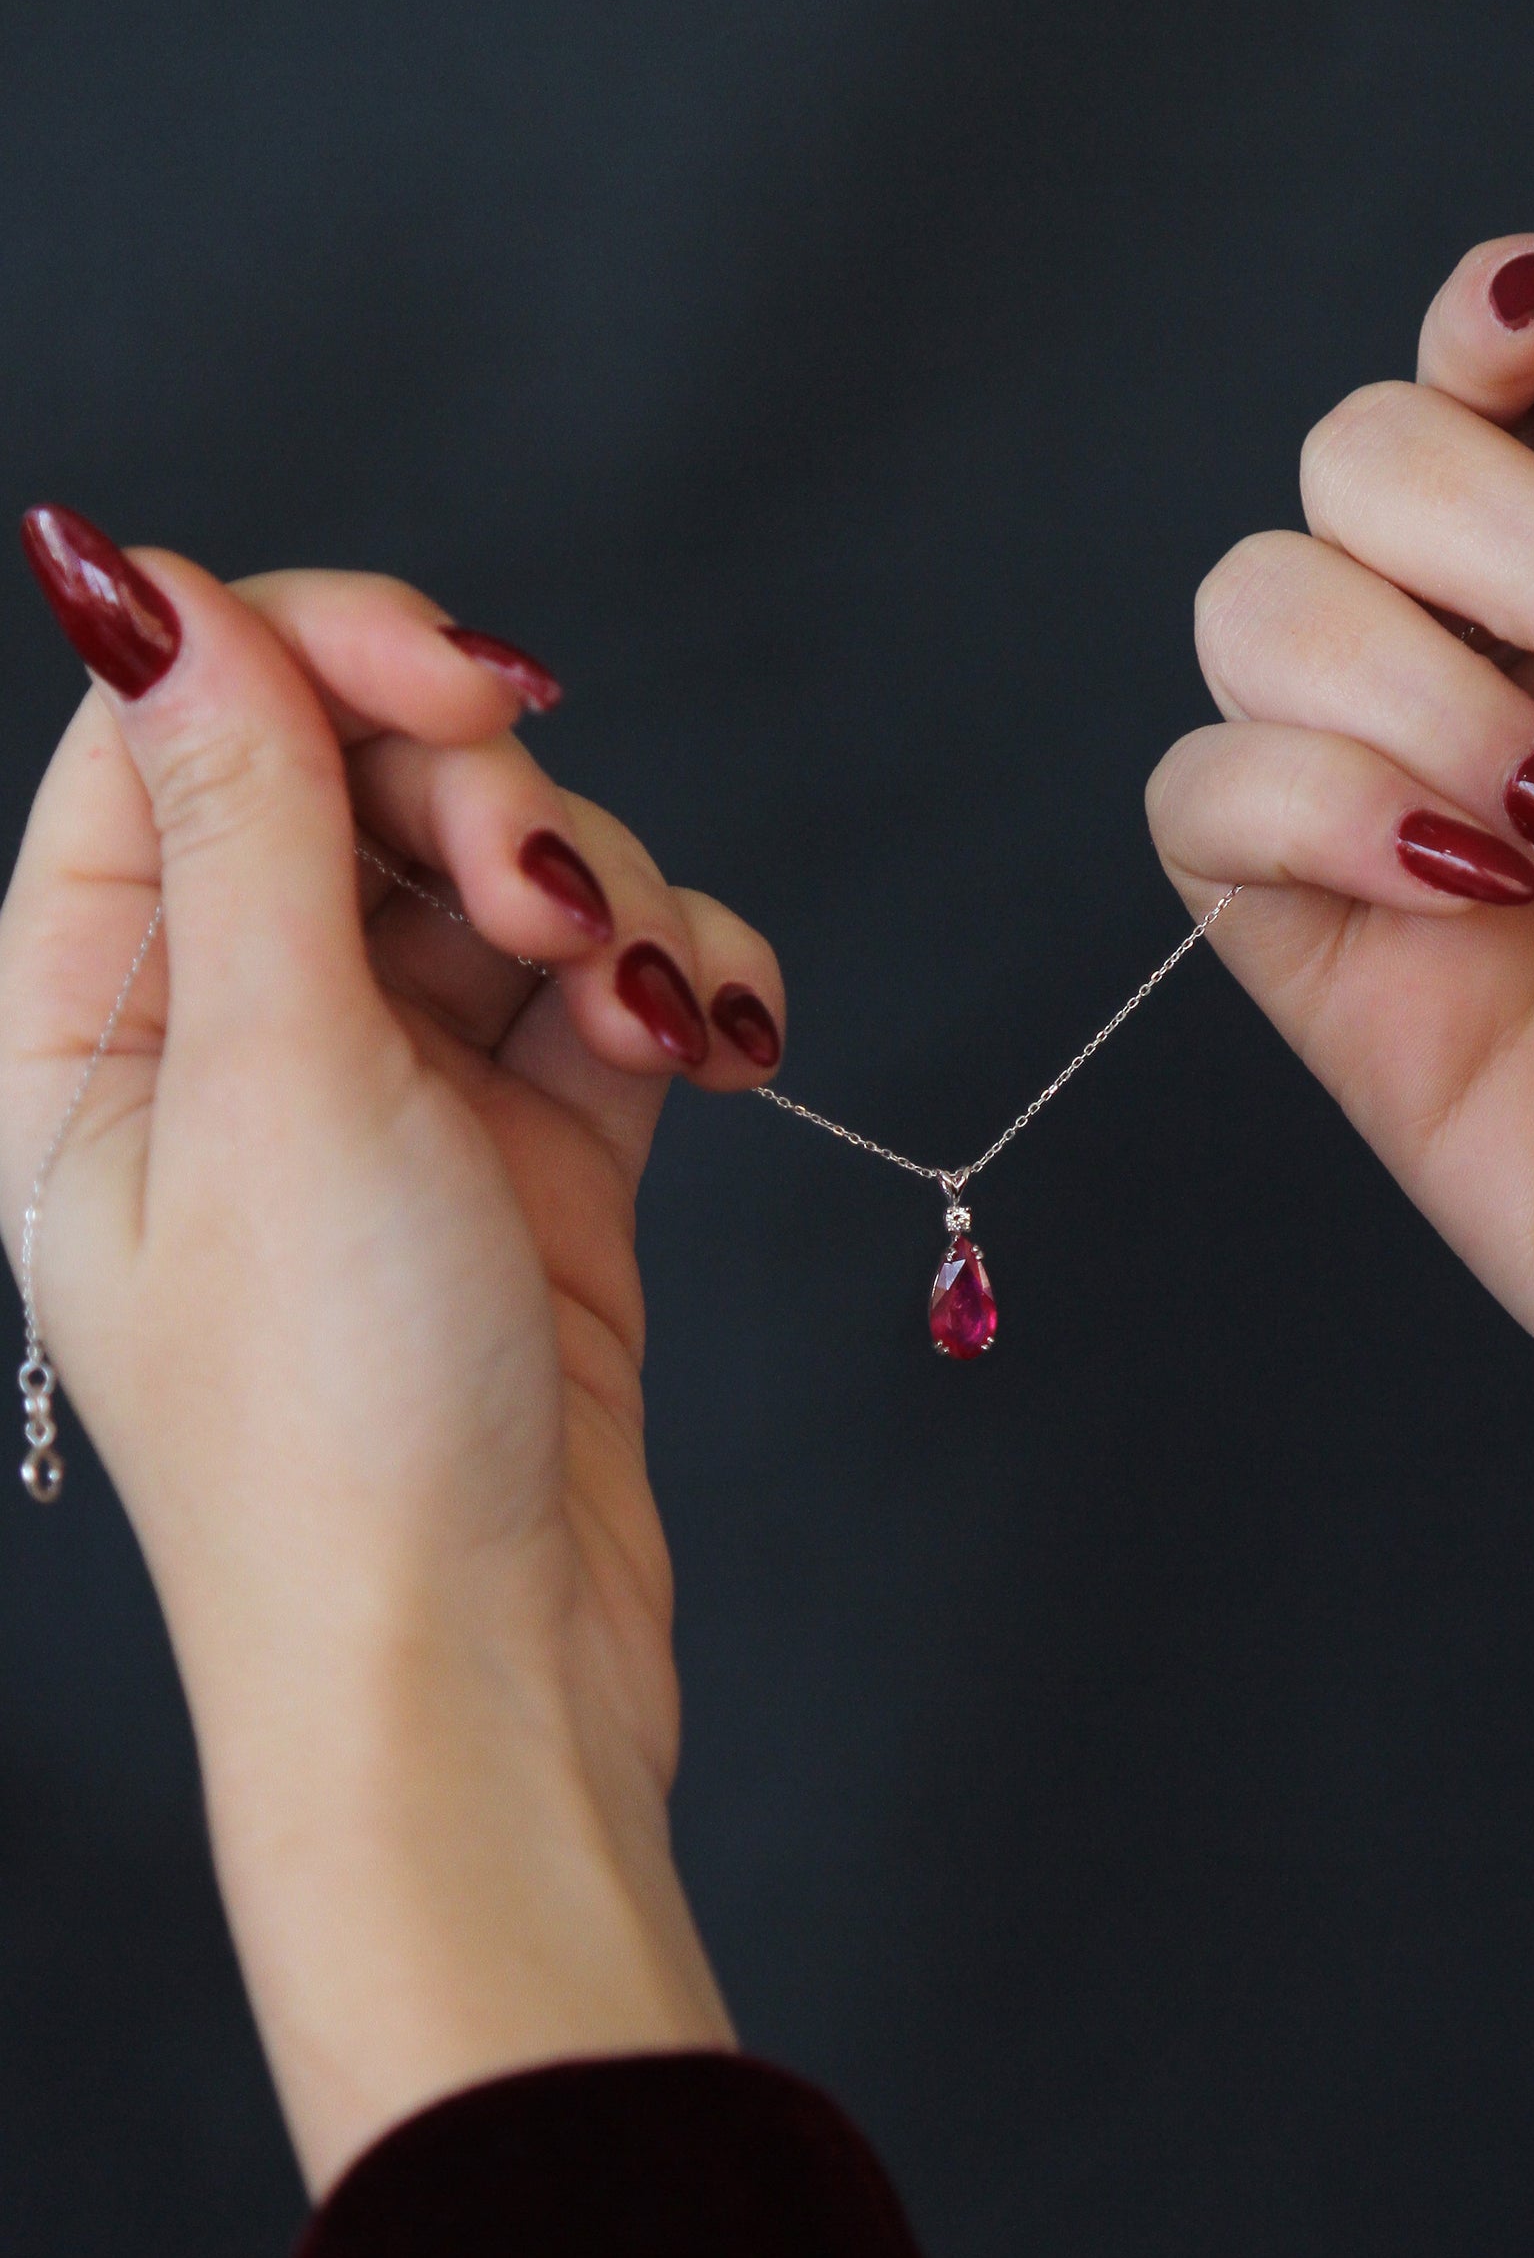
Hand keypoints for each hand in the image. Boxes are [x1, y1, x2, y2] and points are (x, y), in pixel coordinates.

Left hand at [0, 513, 785, 2187]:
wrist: (488, 1683)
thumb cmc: (338, 1432)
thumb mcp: (281, 1086)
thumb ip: (240, 815)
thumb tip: (131, 573)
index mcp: (87, 1026)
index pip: (181, 737)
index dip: (322, 665)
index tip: (467, 688)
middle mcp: (230, 1047)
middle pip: (361, 789)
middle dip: (489, 807)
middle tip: (550, 900)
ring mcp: (391, 1101)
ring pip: (510, 881)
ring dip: (610, 904)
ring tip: (653, 1016)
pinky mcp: (531, 1159)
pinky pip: (610, 992)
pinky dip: (681, 985)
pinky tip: (722, 1041)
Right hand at [1149, 233, 1533, 1656]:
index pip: (1479, 396)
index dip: (1482, 334)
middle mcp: (1507, 698)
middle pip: (1342, 472)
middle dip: (1484, 528)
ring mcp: (1403, 836)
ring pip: (1248, 617)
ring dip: (1411, 681)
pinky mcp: (1328, 979)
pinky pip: (1206, 809)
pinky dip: (1320, 801)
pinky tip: (1473, 882)